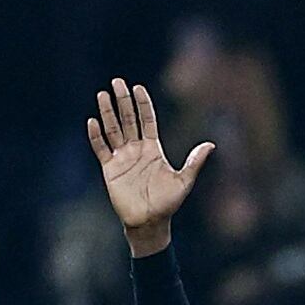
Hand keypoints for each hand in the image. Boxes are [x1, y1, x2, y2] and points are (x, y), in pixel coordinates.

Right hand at [87, 78, 213, 253]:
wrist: (150, 223)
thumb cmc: (168, 203)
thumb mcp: (184, 181)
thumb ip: (194, 161)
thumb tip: (211, 144)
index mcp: (153, 149)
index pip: (147, 120)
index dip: (143, 104)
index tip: (138, 87)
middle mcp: (136, 149)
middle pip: (128, 119)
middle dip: (123, 101)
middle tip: (117, 81)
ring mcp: (122, 158)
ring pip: (113, 129)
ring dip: (107, 112)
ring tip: (103, 94)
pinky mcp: (110, 169)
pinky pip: (101, 149)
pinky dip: (96, 136)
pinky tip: (93, 122)